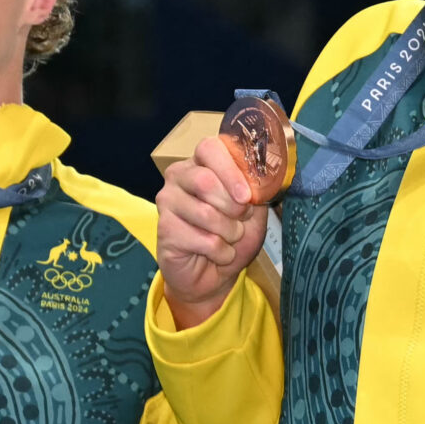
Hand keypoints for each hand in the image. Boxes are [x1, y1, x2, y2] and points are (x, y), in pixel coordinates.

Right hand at [156, 135, 271, 329]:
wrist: (214, 275)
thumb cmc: (233, 236)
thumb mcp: (253, 210)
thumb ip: (255, 189)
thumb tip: (260, 176)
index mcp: (202, 163)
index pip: (210, 148)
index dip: (231, 171)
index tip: (246, 196)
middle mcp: (179, 176)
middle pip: (205, 180)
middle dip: (233, 207)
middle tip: (240, 220)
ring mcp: (167, 201)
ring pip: (206, 213)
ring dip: (230, 232)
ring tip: (229, 239)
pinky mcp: (164, 229)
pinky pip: (204, 240)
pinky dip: (221, 252)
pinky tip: (216, 254)